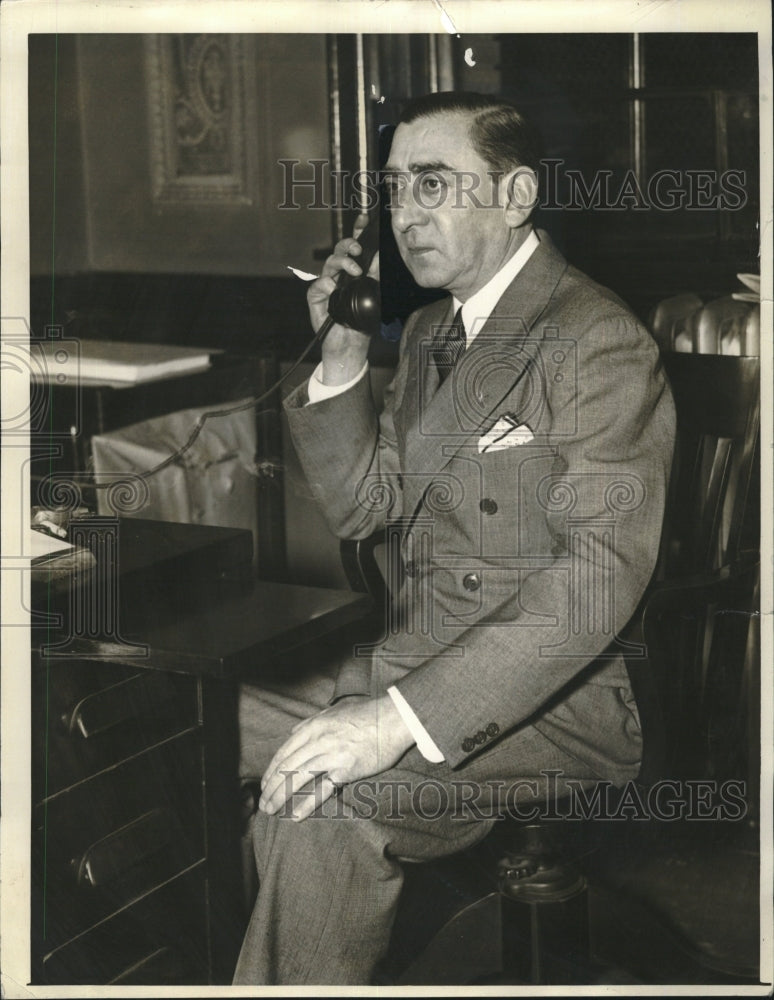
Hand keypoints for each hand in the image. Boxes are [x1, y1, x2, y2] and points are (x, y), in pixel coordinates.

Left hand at [258, 694, 413, 820]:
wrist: (393, 719)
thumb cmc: (366, 713)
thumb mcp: (334, 710)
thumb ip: (312, 721)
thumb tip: (294, 731)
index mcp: (314, 726)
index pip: (285, 751)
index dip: (271, 770)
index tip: (264, 784)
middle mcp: (319, 740)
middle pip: (287, 766)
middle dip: (271, 787)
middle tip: (263, 803)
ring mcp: (332, 755)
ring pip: (297, 778)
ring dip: (281, 796)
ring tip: (271, 809)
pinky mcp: (347, 769)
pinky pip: (323, 789)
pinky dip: (308, 803)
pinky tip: (296, 815)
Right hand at [307, 214, 378, 385]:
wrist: (351, 343)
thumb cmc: (361, 320)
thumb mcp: (373, 293)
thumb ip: (375, 273)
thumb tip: (380, 254)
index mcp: (353, 271)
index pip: (354, 247)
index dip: (358, 231)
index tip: (365, 218)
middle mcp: (339, 275)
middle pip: (340, 250)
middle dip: (349, 244)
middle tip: (358, 249)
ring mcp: (327, 285)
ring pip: (330, 263)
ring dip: (343, 263)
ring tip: (355, 272)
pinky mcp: (316, 298)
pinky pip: (318, 285)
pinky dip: (326, 285)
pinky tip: (334, 288)